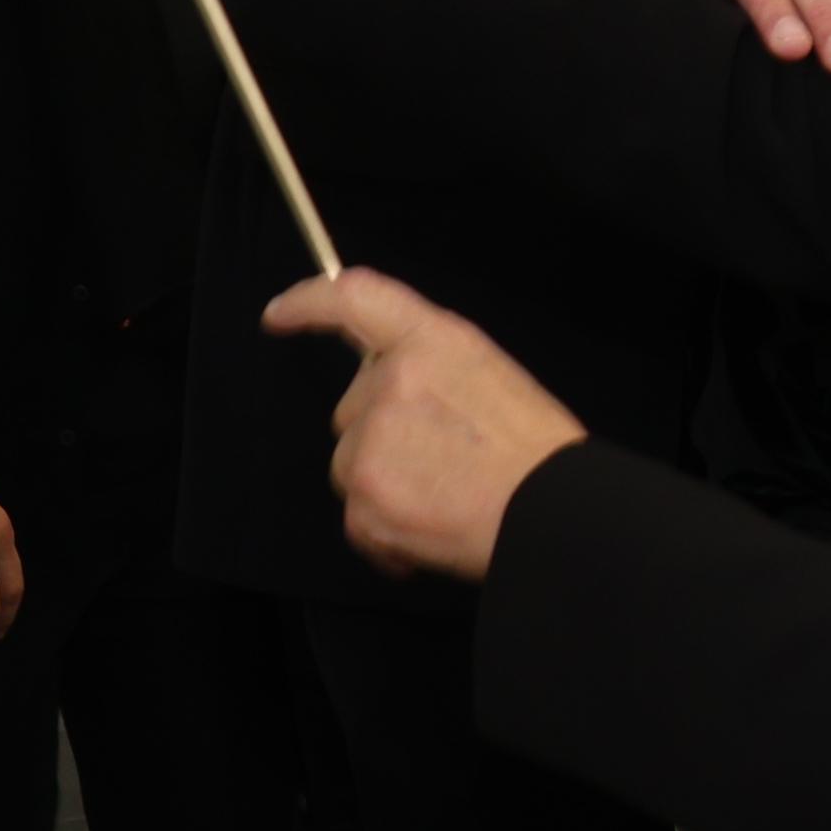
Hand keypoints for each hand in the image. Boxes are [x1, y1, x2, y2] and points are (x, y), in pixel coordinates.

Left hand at [264, 270, 586, 582]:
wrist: (551, 514)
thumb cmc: (535, 451)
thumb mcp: (488, 372)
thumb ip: (428, 363)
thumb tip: (386, 380)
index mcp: (432, 340)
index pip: (353, 298)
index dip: (308, 303)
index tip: (279, 315)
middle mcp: (392, 382)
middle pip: (350, 407)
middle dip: (378, 433)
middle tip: (435, 458)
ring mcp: (372, 442)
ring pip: (349, 463)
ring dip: (381, 482)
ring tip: (441, 496)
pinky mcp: (364, 500)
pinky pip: (356, 518)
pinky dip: (384, 533)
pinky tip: (429, 529)